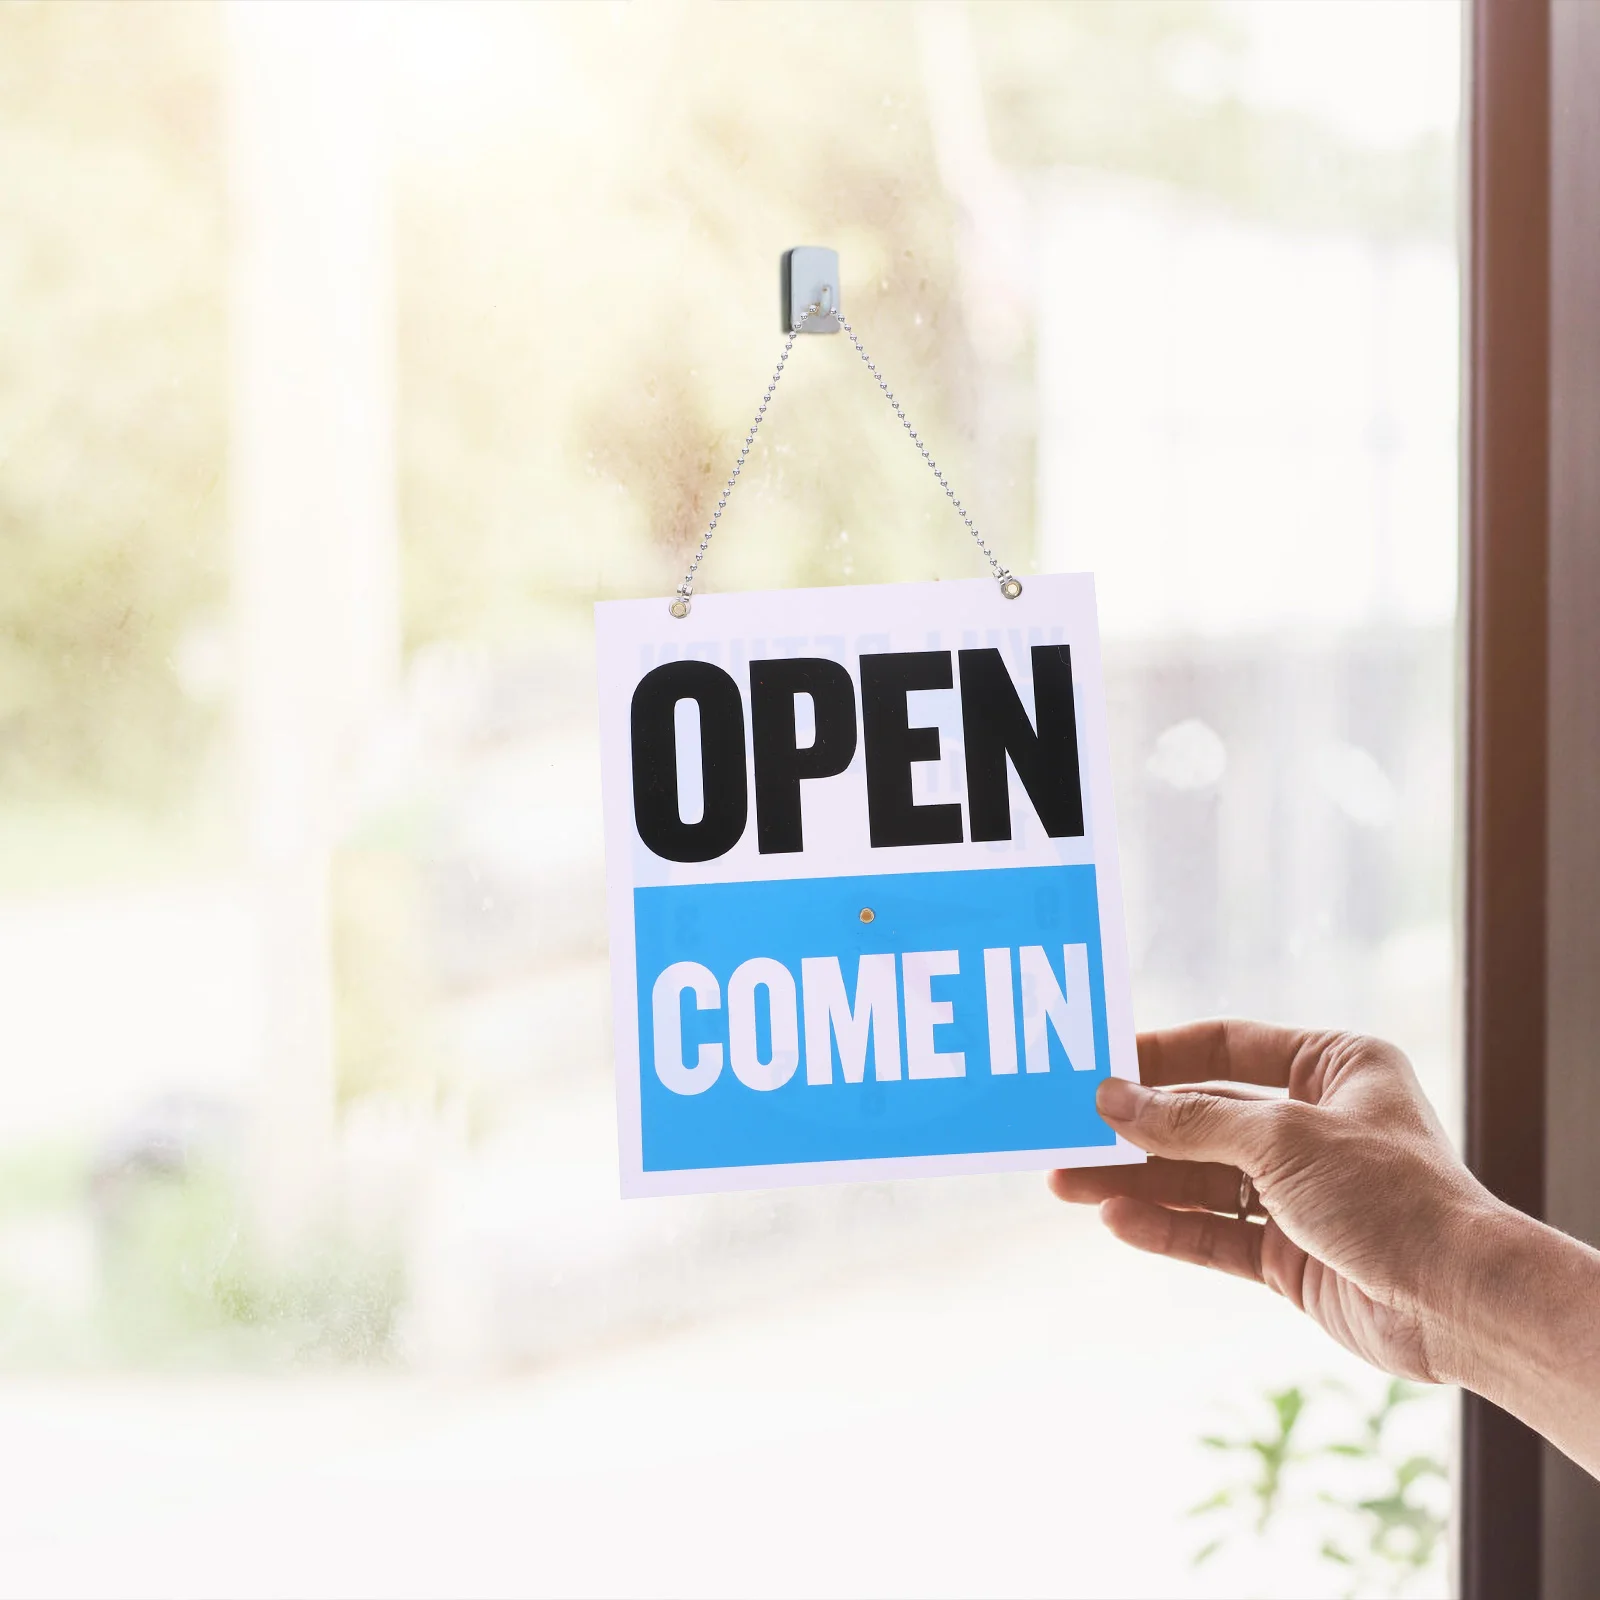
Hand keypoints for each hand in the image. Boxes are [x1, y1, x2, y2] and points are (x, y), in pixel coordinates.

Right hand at [1050, 1021, 1505, 1385]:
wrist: (1458, 1302)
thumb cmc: (1389, 1193)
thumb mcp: (1281, 1137)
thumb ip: (1190, 1120)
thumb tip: (1112, 1100)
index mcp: (1332, 1067)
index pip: (1225, 1046)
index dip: (1159, 1056)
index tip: (1096, 1068)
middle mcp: (1314, 1123)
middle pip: (1202, 1118)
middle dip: (1134, 1130)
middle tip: (1065, 1134)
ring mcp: (1300, 1192)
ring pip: (1199, 1179)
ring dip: (1136, 1182)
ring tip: (1068, 1184)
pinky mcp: (1290, 1254)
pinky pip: (1214, 1233)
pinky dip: (1166, 1227)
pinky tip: (1116, 1220)